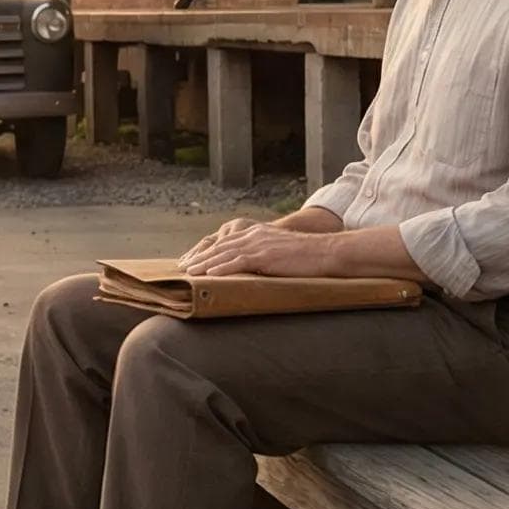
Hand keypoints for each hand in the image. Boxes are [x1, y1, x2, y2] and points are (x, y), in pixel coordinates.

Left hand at [178, 222, 331, 277]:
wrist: (326, 252)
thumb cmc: (307, 257)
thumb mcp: (280, 252)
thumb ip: (264, 256)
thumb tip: (253, 270)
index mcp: (257, 233)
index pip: (226, 242)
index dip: (208, 251)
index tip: (193, 260)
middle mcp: (254, 235)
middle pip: (220, 246)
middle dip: (200, 257)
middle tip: (183, 267)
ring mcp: (259, 245)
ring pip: (224, 254)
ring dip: (204, 264)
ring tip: (189, 273)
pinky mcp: (264, 256)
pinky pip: (237, 263)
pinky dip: (220, 269)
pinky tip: (209, 275)